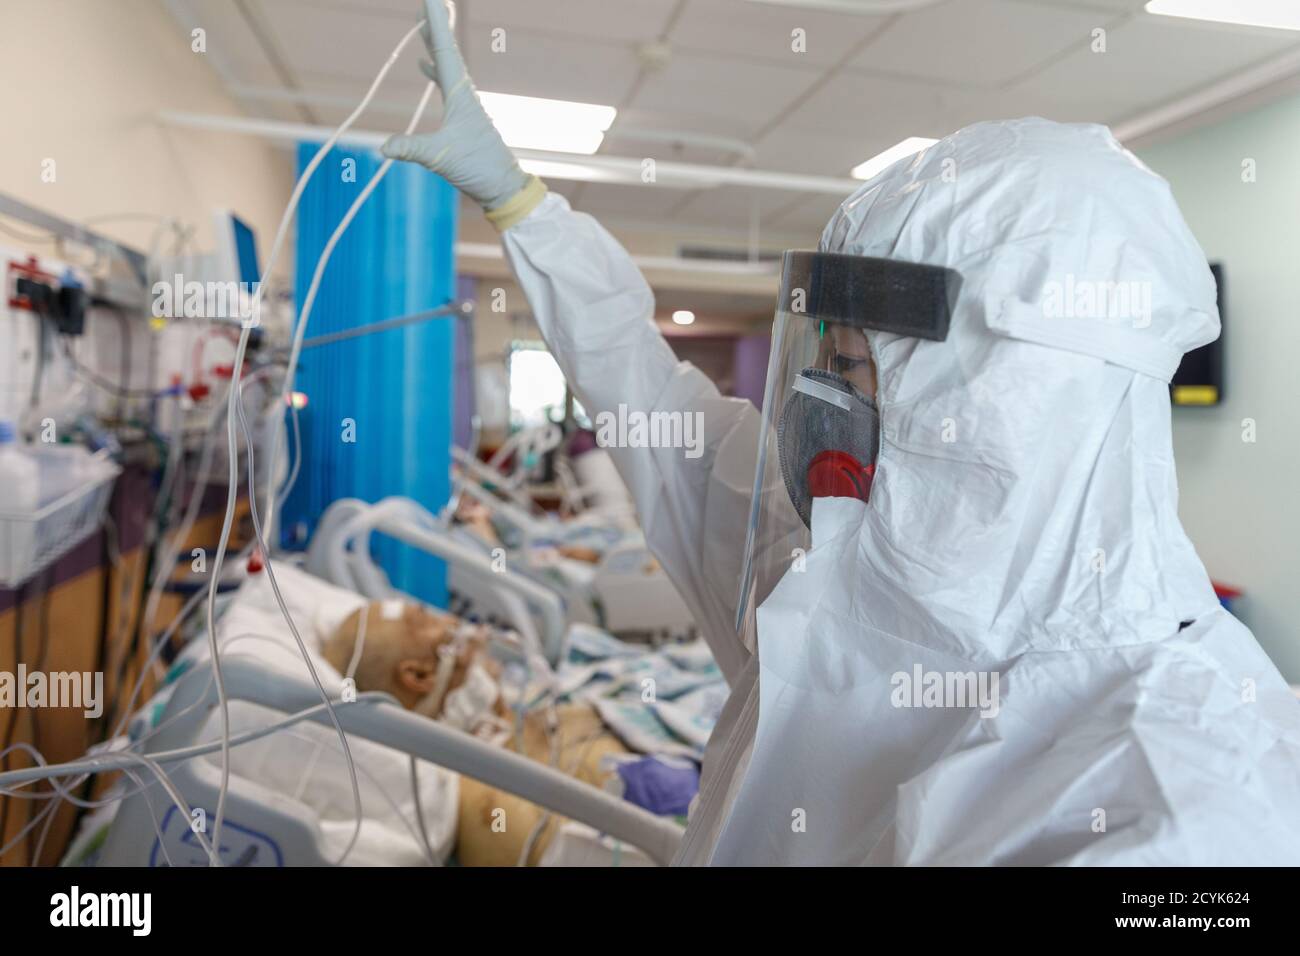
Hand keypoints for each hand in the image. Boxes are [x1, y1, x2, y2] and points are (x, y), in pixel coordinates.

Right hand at [382, 0, 535, 218]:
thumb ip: (411, 150)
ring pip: (446, 65)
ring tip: (422, 25)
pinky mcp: (464, 117)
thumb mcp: (440, 158)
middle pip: (446, 51)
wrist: (503, 186)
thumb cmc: (477, 168)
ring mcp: (465, 105)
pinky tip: (424, 67)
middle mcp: (464, 94)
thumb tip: (383, 147)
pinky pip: (446, 84)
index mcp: (460, 95)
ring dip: (433, 44)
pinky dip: (434, 70)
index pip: (444, 52)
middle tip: (428, 2)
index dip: (436, 24)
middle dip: (435, 26)